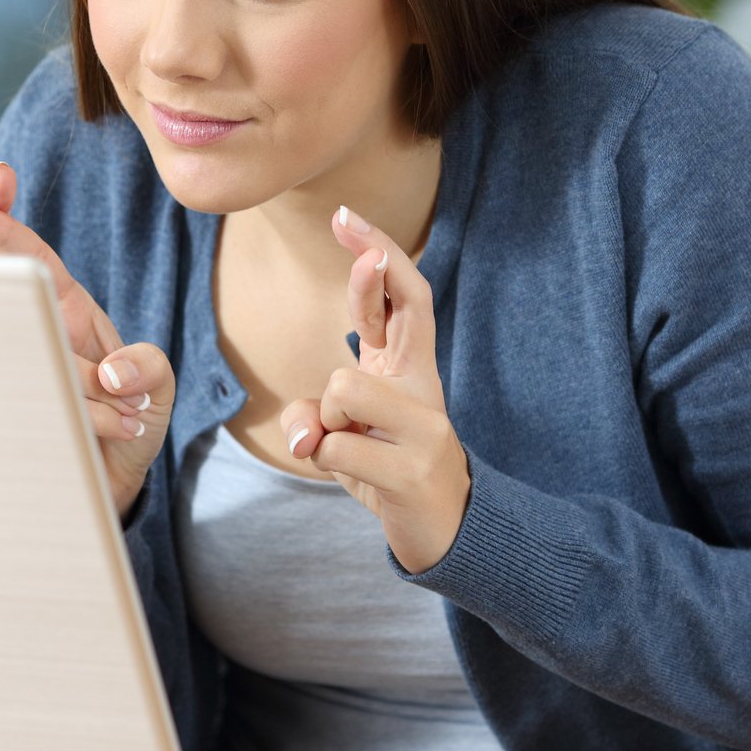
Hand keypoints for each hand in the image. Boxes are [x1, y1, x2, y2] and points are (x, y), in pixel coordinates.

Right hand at [0, 162, 171, 515]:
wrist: (117, 480)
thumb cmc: (132, 417)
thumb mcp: (159, 385)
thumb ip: (148, 367)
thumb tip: (111, 375)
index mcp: (68, 309)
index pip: (31, 256)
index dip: (6, 219)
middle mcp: (37, 332)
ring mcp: (21, 369)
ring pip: (30, 351)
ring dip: (91, 382)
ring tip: (132, 407)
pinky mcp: (16, 411)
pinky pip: (43, 404)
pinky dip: (99, 419)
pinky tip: (125, 427)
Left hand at [280, 204, 470, 573]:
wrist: (443, 533)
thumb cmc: (387, 475)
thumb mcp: (342, 437)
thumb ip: (316, 416)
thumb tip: (306, 430)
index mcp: (410, 370)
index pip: (404, 296)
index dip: (378, 253)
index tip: (347, 218)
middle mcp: (424, 387)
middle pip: (403, 304)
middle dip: (370, 264)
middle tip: (345, 222)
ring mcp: (426, 427)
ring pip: (344, 387)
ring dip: (325, 420)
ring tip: (346, 448)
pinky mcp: (413, 470)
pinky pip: (338, 448)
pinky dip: (325, 461)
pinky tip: (352, 478)